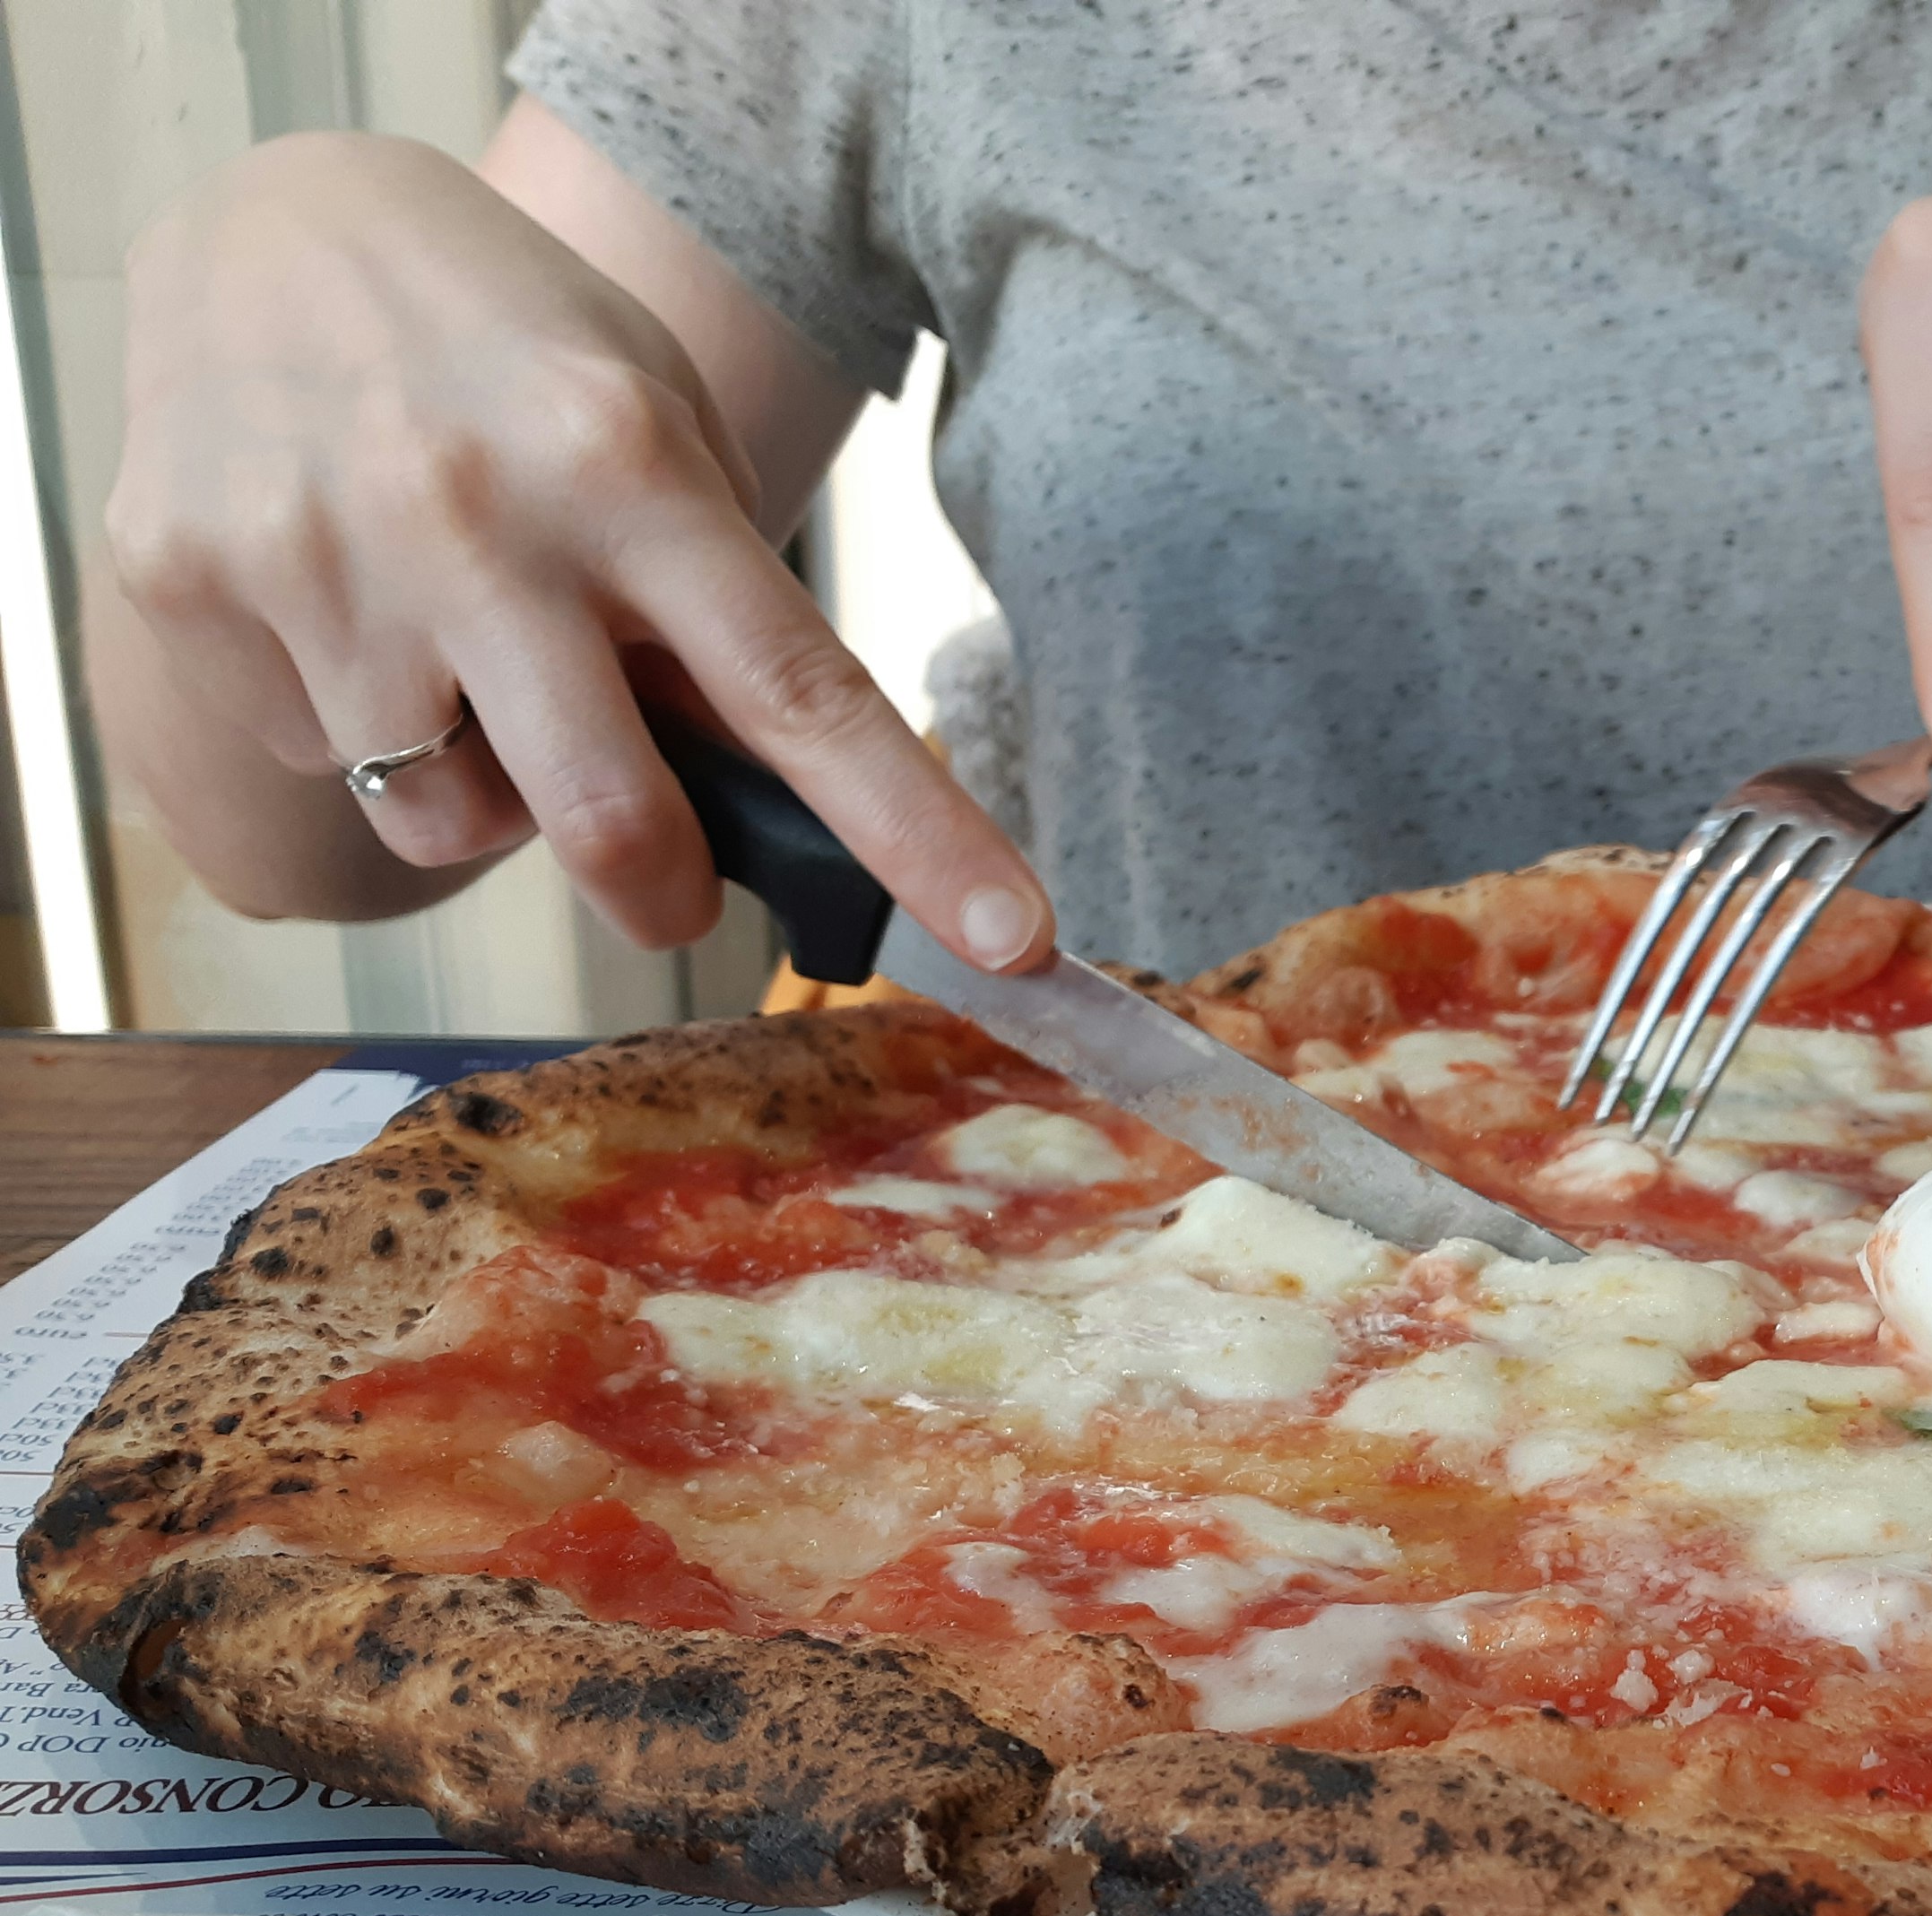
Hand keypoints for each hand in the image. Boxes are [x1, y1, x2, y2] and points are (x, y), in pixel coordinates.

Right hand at [105, 132, 1046, 965]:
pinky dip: (363, 726)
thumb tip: (782, 813)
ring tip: (466, 662)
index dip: (914, 834)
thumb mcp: (652, 439)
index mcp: (630, 466)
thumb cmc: (517, 369)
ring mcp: (324, 555)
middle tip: (668, 877)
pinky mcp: (195, 585)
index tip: (1011, 941)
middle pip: (612, 820)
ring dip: (489, 793)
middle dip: (663, 893)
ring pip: (447, 822)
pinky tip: (350, 607)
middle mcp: (478, 515)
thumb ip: (710, 612)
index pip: (804, 692)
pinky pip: (323, 760)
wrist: (271, 234)